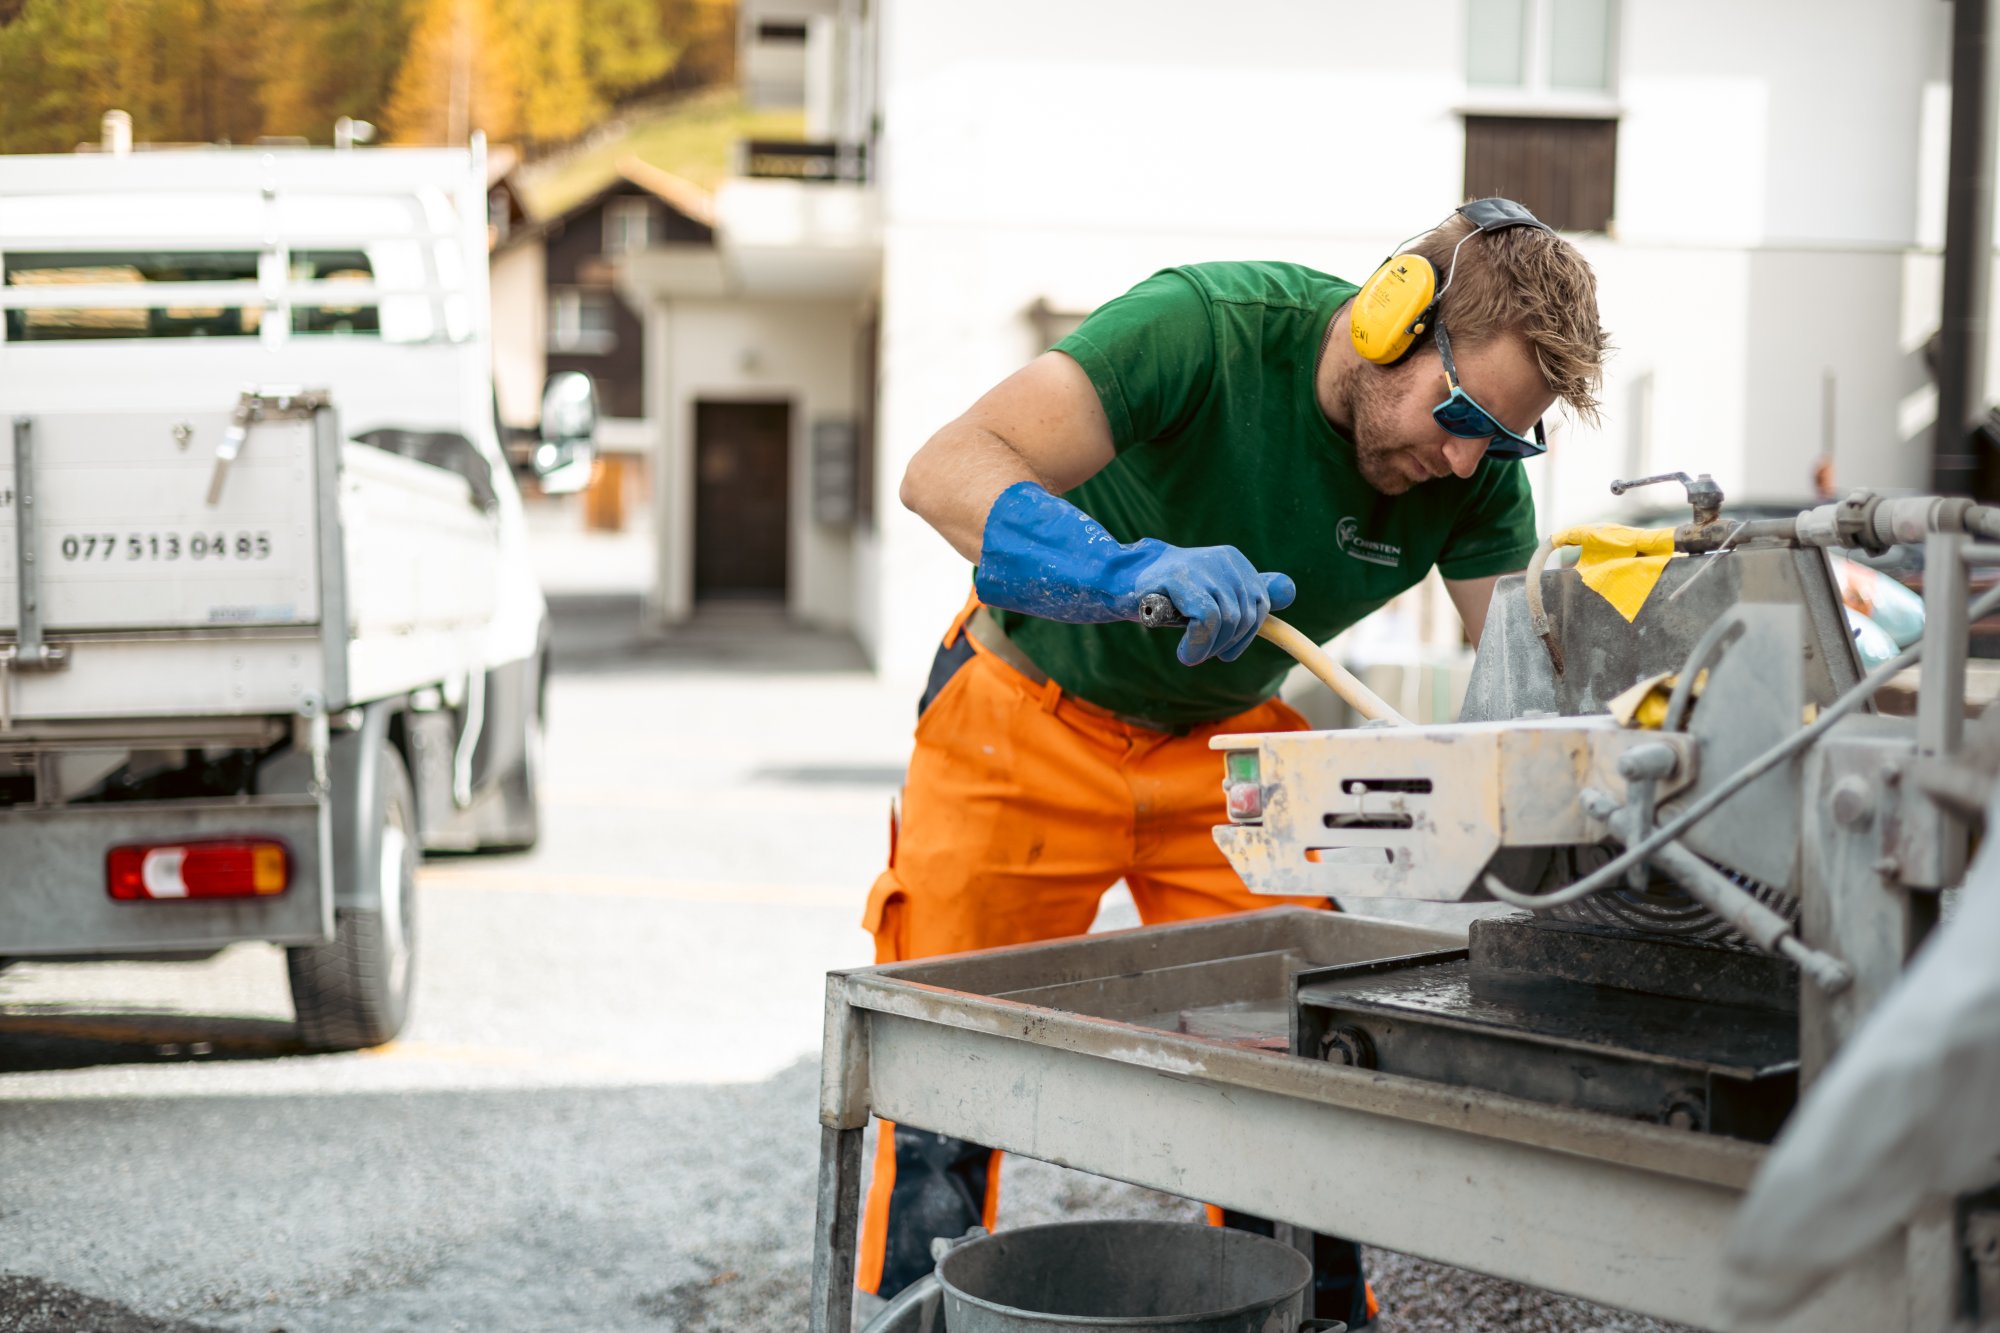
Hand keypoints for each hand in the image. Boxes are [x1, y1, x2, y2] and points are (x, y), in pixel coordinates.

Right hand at [1137, 545, 1295, 664]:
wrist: (1124, 582)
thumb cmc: (1170, 594)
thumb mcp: (1212, 595)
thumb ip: (1248, 593)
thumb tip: (1289, 591)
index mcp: (1235, 561)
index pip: (1260, 605)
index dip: (1246, 636)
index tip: (1226, 652)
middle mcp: (1223, 559)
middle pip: (1245, 615)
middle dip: (1227, 644)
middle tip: (1202, 653)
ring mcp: (1202, 566)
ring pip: (1228, 620)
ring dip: (1210, 648)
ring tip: (1190, 654)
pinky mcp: (1181, 577)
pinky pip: (1207, 620)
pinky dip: (1199, 645)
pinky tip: (1186, 653)